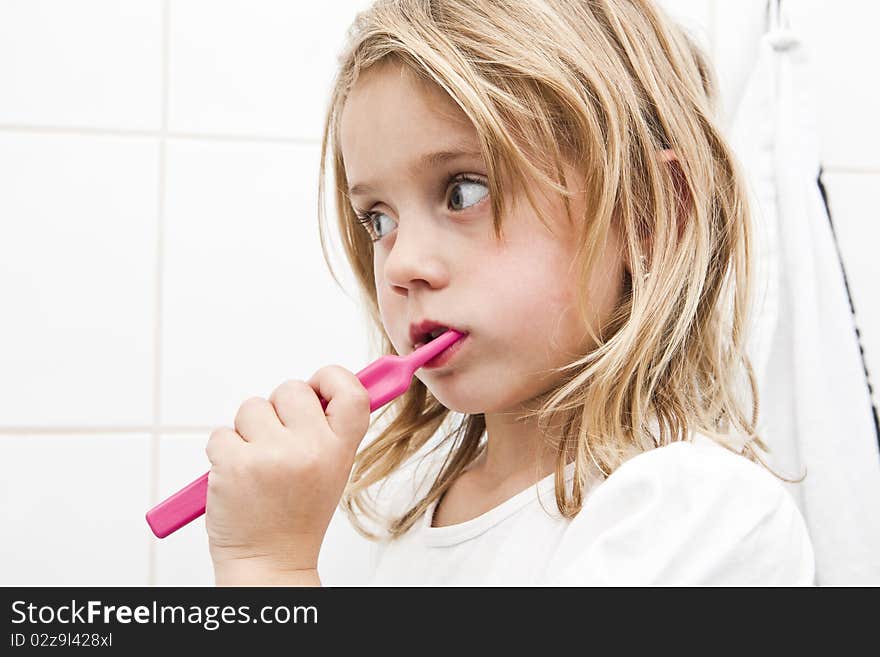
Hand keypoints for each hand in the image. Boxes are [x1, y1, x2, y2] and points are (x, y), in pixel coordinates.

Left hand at [204, 366, 370, 579]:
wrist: (268, 562)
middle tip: (279, 443)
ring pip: (252, 407)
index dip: (332, 378)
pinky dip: (223, 452)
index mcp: (340, 450)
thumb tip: (321, 384)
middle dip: (279, 409)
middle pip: (291, 388)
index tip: (317, 388)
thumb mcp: (332, 471)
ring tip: (259, 466)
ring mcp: (272, 455)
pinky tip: (238, 477)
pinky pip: (221, 433)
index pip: (351, 391)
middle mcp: (310, 449)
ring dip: (248, 431)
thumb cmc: (296, 515)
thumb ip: (329, 428)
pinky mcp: (234, 463)